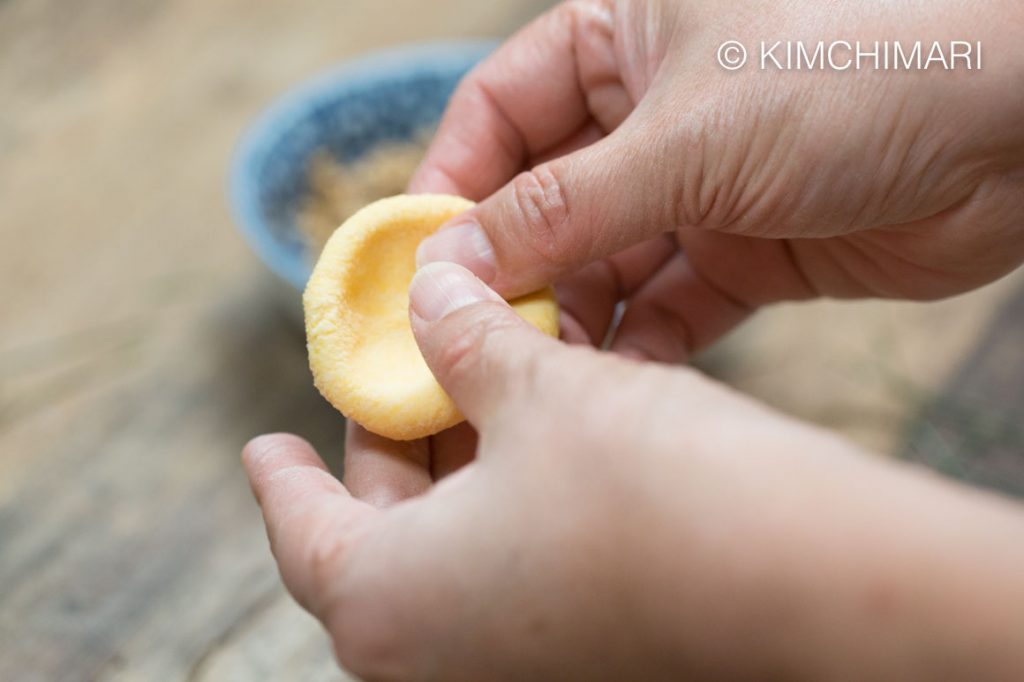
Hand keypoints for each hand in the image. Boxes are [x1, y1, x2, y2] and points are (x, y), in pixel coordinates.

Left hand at [245, 263, 1023, 679]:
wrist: (816, 584)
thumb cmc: (657, 491)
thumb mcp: (540, 389)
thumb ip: (468, 337)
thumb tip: (435, 288)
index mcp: (388, 602)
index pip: (299, 529)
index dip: (280, 475)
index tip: (263, 444)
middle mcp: (436, 661)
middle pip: (379, 538)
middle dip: (397, 445)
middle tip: (408, 377)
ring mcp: (510, 668)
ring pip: (452, 553)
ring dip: (463, 466)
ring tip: (483, 385)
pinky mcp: (580, 658)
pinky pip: (511, 574)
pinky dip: (511, 504)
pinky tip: (544, 437)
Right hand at [412, 0, 1023, 361]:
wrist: (1019, 124)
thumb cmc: (857, 67)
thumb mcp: (686, 135)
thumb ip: (564, 207)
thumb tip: (454, 262)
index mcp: (620, 37)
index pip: (498, 112)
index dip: (451, 186)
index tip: (414, 264)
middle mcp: (651, 112)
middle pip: (543, 199)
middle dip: (508, 269)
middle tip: (468, 339)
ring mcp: (698, 186)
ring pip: (602, 264)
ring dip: (570, 318)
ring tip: (537, 371)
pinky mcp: (745, 252)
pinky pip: (669, 306)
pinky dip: (639, 344)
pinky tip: (608, 382)